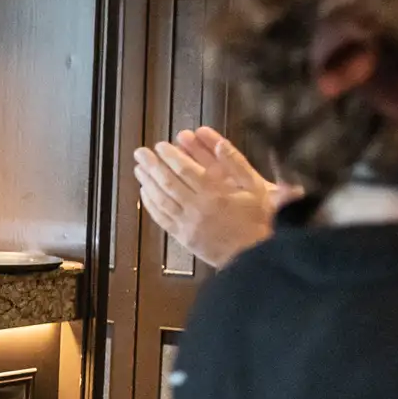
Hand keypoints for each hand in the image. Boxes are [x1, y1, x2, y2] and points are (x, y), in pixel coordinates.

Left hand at [133, 126, 281, 268]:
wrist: (256, 254)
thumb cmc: (258, 219)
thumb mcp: (255, 187)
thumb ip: (237, 164)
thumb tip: (220, 144)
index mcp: (215, 193)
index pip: (185, 170)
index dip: (170, 156)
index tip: (160, 146)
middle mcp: (197, 207)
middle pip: (168, 183)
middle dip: (152, 165)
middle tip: (140, 153)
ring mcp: (188, 223)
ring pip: (161, 200)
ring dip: (148, 183)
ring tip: (139, 169)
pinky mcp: (183, 237)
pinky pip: (162, 218)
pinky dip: (151, 204)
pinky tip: (145, 193)